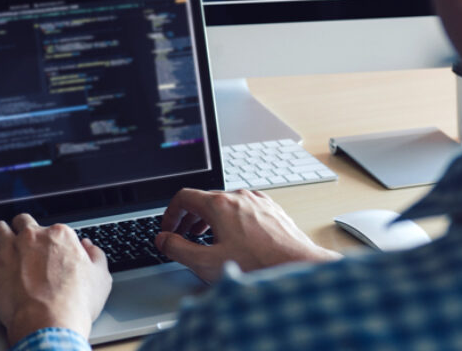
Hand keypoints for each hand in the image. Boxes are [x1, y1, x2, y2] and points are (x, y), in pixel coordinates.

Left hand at [0, 214, 111, 344]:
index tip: (50, 251)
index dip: (51, 241)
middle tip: (23, 243)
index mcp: (61, 236)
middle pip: (23, 221)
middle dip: (22, 230)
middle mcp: (34, 236)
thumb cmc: (76, 303)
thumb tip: (89, 247)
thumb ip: (96, 256)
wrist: (51, 322)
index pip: (53, 228)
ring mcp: (11, 249)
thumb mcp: (101, 278)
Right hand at [155, 189, 341, 281]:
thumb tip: (164, 240)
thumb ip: (178, 249)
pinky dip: (230, 220)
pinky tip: (234, 240)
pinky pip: (243, 209)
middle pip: (204, 200)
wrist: (298, 265)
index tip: (168, 229)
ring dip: (209, 220)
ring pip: (225, 204)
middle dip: (188, 219)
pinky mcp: (270, 209)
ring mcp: (257, 201)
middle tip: (182, 237)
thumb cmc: (258, 265)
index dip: (170, 214)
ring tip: (205, 240)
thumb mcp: (206, 262)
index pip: (184, 197)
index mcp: (219, 204)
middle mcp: (238, 196)